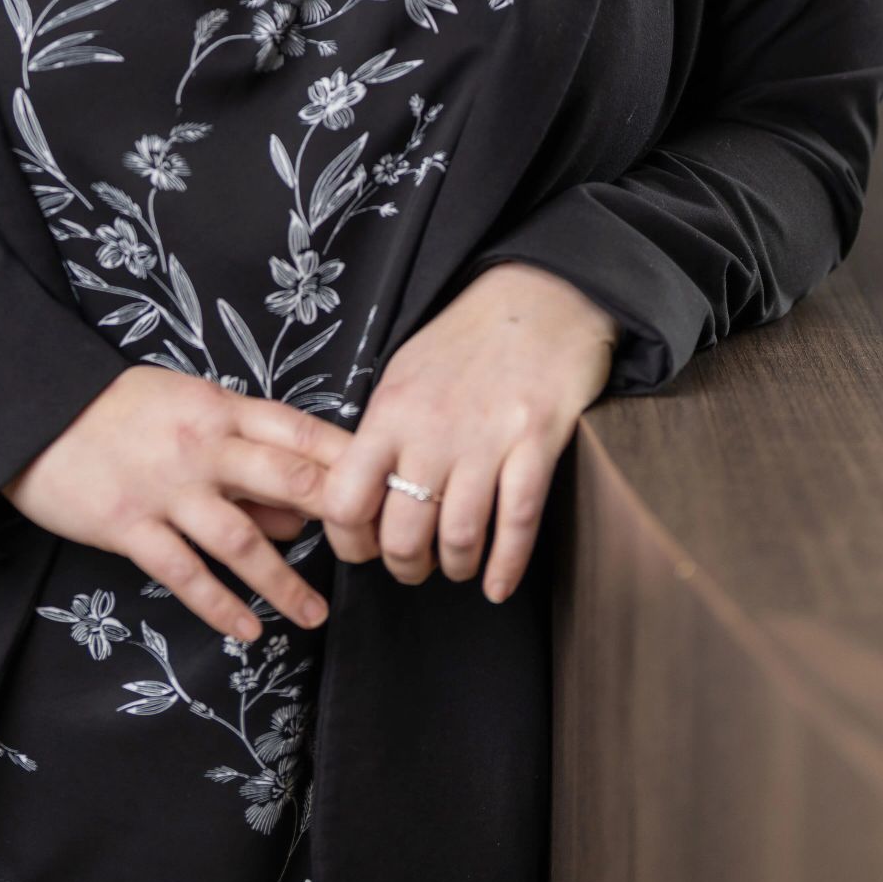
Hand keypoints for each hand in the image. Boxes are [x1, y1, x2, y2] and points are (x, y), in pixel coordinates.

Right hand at [3, 366, 350, 643]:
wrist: (32, 416)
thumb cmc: (116, 410)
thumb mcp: (185, 405)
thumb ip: (241, 448)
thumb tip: (296, 506)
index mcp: (219, 407)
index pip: (300, 431)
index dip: (347, 460)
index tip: (385, 487)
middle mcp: (201, 446)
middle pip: (285, 480)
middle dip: (335, 518)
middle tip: (371, 552)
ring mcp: (166, 488)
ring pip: (240, 539)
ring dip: (283, 582)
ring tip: (315, 614)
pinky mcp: (129, 526)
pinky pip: (185, 574)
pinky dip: (220, 605)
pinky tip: (248, 631)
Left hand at [319, 263, 616, 603]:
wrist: (538, 297)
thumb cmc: (466, 339)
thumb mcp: (404, 374)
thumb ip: (383, 432)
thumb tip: (362, 493)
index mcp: (390, 412)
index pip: (344, 498)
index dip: (348, 540)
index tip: (363, 548)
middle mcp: (432, 430)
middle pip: (403, 532)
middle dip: (405, 566)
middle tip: (414, 567)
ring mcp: (487, 439)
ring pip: (458, 536)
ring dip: (454, 566)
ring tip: (456, 566)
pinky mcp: (537, 443)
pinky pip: (518, 522)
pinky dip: (506, 565)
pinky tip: (499, 584)